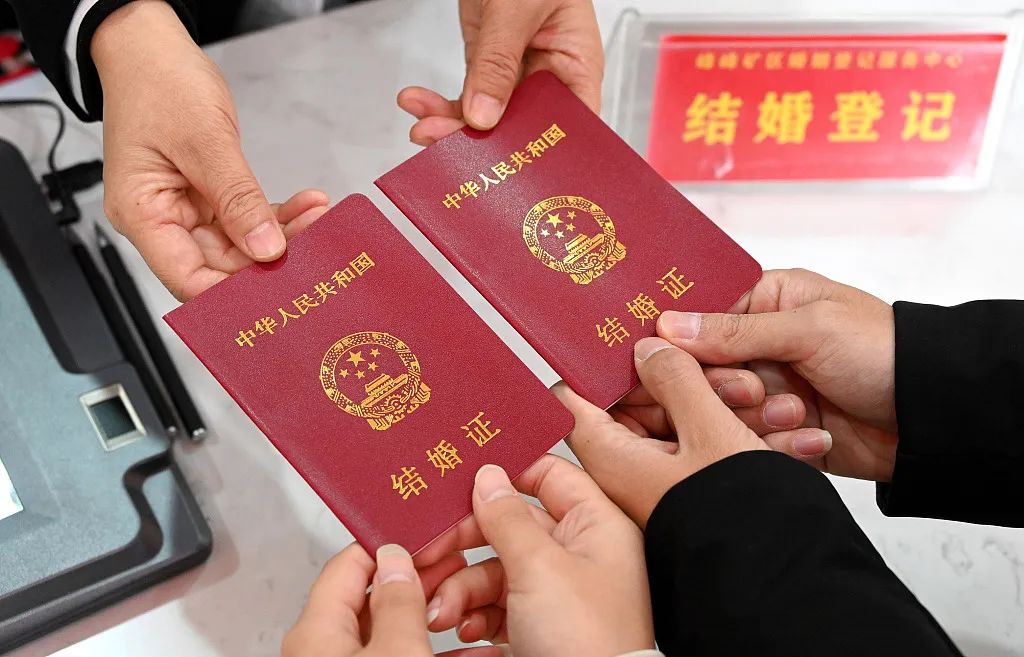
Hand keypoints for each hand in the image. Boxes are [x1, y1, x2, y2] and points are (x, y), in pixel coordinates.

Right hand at [93, 1, 327, 299]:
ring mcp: (188, 210)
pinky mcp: (210, 197)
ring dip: (282, 236)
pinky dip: (278, 215)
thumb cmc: (158, 84)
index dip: (229, 296)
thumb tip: (265, 249)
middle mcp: (163, 220)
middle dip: (268, 262)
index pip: (185, 279)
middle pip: (219, 266)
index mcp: (142, 214)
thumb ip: (237, 199)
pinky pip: (248, 219)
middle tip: (313, 249)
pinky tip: (307, 206)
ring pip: (240, 244)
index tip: (276, 294)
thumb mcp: (204, 142)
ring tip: (317, 219)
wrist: (152, 49)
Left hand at [283, 543, 498, 656]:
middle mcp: (327, 650)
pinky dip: (442, 650)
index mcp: (316, 632)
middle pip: (376, 597)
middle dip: (424, 579)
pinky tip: (477, 648)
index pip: (350, 564)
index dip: (393, 543)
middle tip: (460, 565)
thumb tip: (396, 560)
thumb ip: (398, 603)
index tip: (429, 535)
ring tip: (475, 604)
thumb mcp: (397, 653)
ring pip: (397, 632)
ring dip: (440, 616)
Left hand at [397, 0, 602, 143]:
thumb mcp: (518, 7)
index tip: (514, 174)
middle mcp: (550, 74)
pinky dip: (440, 103)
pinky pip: (465, 95)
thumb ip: (499, 60)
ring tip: (422, 127)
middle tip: (444, 148)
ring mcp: (516, 71)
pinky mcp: (487, 64)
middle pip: (521, 129)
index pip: (572, 126)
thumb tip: (483, 115)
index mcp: (577, 63)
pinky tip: (417, 102)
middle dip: (482, 143)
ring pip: (486, 118)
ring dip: (451, 126)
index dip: (548, 155)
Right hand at [420, 457, 654, 656]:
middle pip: (510, 524)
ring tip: (442, 611)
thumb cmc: (587, 641)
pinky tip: (464, 629)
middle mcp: (579, 554)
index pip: (550, 474)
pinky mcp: (540, 625)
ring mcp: (558, 592)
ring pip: (495, 569)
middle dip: (465, 543)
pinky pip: (497, 605)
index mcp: (595, 526)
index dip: (508, 471)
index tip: (464, 479)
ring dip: (461, 587)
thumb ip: (507, 517)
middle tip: (431, 552)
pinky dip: (474, 614)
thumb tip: (487, 477)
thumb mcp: (538, 568)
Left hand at [562, 337, 807, 526]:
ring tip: (786, 412)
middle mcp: (634, 474)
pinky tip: (802, 440)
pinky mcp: (703, 495)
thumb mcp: (709, 429)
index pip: (582, 399)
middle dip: (701, 385)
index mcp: (614, 458)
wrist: (789, 579)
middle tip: (745, 382)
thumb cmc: (737, 517)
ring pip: (695, 427)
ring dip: (742, 412)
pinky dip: (755, 442)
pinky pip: (719, 455)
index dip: (604, 364)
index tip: (632, 335)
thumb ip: (676, 379)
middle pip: (651, 405)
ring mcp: (669, 486)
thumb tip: (647, 349)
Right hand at [657, 268, 897, 481]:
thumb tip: (668, 326)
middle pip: (702, 369)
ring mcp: (769, 388)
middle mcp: (761, 344)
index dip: (681, 341)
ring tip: (799, 412)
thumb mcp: (808, 329)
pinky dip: (776, 443)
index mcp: (766, 301)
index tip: (669, 360)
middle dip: (728, 385)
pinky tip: (811, 434)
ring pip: (721, 409)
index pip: (699, 317)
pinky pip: (748, 439)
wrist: (931, 417)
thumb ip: (735, 331)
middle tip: (754, 390)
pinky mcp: (777, 430)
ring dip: (758, 417)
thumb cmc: (883, 352)